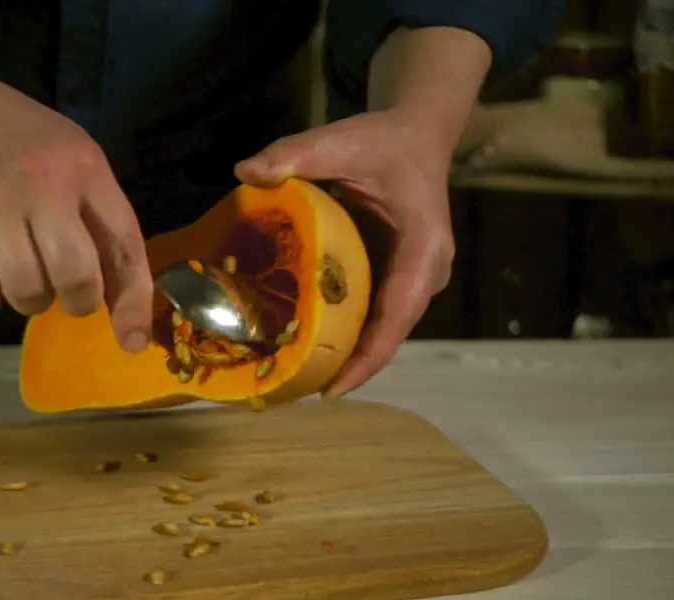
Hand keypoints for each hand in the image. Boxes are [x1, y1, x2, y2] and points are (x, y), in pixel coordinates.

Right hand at [0, 77, 152, 352]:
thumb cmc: (13, 140)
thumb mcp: (70, 158)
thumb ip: (96, 216)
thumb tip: (120, 298)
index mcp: (85, 169)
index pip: (124, 244)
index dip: (133, 302)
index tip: (133, 342)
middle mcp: (43, 184)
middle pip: (77, 277)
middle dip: (76, 302)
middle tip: (61, 292)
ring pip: (26, 292)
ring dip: (27, 300)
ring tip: (17, 274)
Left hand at [234, 109, 455, 398]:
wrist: (417, 134)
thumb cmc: (383, 140)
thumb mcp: (340, 140)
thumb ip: (294, 154)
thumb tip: (245, 171)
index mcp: (423, 249)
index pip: (397, 316)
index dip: (367, 359)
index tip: (332, 390)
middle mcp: (428, 273)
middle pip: (389, 334)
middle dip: (349, 366)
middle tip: (297, 391)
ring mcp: (416, 279)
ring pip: (382, 328)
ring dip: (346, 353)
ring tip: (297, 378)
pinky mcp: (400, 279)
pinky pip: (374, 313)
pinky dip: (345, 330)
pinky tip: (308, 343)